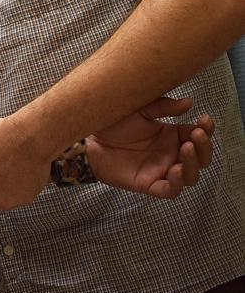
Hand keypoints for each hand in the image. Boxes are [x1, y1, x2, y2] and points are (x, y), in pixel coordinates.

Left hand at [86, 97, 213, 197]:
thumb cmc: (112, 123)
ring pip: (190, 176)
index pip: (197, 135)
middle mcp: (169, 154)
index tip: (204, 120)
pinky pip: (170, 190)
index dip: (206, 130)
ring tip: (186, 148)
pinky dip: (177, 183)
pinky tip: (175, 170)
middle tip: (196, 134)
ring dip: (193, 164)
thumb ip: (162, 107)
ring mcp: (160, 170)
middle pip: (200, 158)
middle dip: (203, 147)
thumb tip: (189, 102)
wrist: (87, 137)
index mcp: (170, 135)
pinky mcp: (148, 184)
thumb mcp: (139, 110)